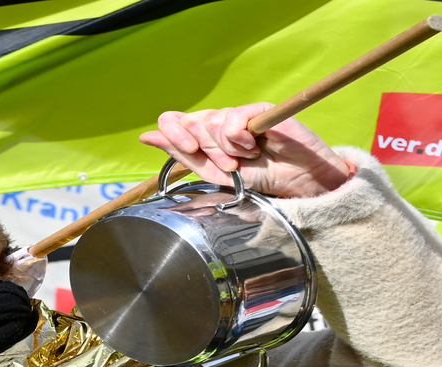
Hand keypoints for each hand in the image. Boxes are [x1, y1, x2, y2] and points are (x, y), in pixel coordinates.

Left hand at [139, 103, 351, 197]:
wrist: (295, 183)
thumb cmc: (255, 178)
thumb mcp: (211, 173)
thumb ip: (181, 153)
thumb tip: (146, 135)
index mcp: (202, 135)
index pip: (171, 120)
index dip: (173, 133)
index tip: (189, 149)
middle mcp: (217, 121)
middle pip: (191, 122)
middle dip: (207, 149)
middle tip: (230, 164)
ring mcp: (237, 113)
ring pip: (212, 122)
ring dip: (227, 149)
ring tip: (247, 157)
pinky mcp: (257, 109)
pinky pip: (233, 118)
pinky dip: (240, 138)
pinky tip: (256, 145)